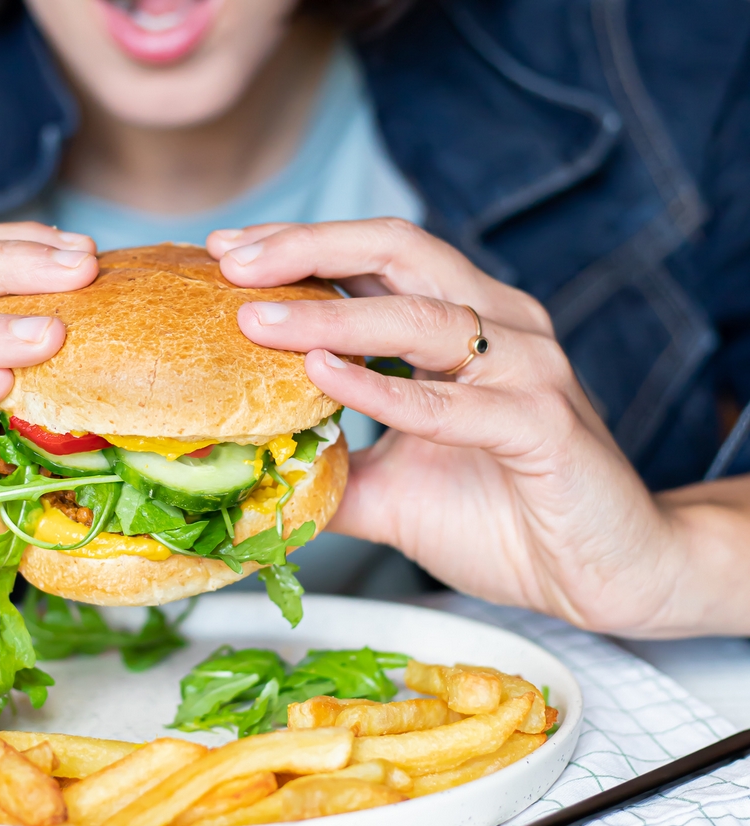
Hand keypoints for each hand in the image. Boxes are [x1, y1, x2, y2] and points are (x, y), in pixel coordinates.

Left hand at [209, 219, 745, 636]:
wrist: (605, 574)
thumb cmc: (505, 519)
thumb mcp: (389, 490)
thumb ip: (326, 468)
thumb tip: (246, 469)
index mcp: (463, 327)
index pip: (374, 260)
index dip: (300, 249)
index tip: (224, 254)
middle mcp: (499, 329)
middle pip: (399, 252)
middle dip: (308, 248)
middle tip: (231, 262)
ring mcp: (527, 371)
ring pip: (424, 316)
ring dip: (331, 315)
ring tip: (255, 319)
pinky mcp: (544, 426)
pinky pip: (454, 401)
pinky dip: (384, 389)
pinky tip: (322, 376)